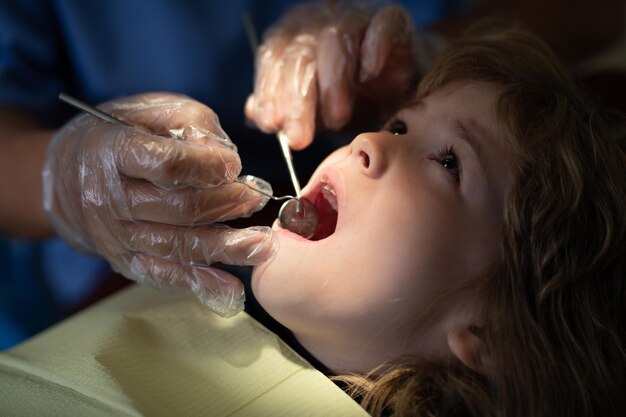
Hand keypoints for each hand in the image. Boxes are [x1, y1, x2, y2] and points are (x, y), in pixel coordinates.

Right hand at [43, 92, 276, 316]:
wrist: (67, 174)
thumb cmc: (121, 133)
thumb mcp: (152, 109)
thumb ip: (193, 124)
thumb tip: (228, 160)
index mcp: (114, 152)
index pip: (166, 164)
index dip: (206, 166)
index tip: (235, 165)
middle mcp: (112, 198)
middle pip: (179, 209)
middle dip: (226, 205)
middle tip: (257, 198)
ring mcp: (118, 235)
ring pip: (178, 246)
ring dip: (225, 248)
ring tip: (263, 245)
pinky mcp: (125, 260)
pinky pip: (165, 275)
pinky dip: (200, 284)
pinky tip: (231, 290)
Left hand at [245, 2, 439, 149]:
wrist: (401, 86)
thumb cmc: (352, 98)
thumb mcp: (313, 111)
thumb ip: (284, 111)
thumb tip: (253, 114)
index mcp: (292, 38)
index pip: (272, 58)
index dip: (269, 91)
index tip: (271, 124)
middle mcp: (318, 21)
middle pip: (300, 55)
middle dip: (297, 101)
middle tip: (299, 139)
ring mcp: (355, 17)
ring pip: (334, 40)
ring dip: (333, 83)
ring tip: (336, 120)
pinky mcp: (391, 19)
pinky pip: (380, 26)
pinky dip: (373, 49)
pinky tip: (369, 73)